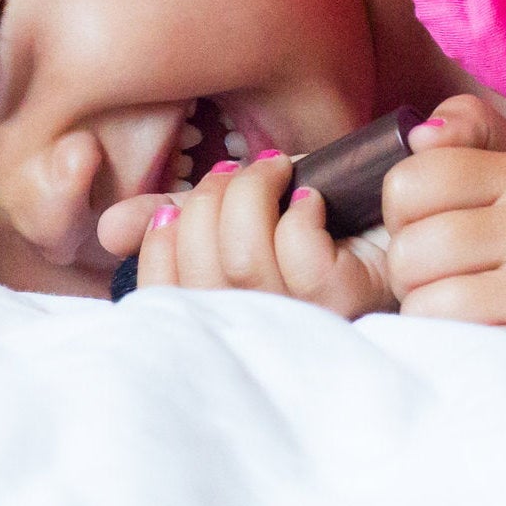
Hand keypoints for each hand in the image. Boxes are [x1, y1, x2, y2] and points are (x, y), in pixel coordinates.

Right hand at [100, 149, 393, 321]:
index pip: (163, 297)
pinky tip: (311, 200)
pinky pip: (298, 250)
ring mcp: (304, 322)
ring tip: (274, 172)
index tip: (175, 209)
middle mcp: (260, 333)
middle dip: (209, 203)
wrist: (397, 219)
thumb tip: (107, 228)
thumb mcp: (231, 216)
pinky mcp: (344, 299)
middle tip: (234, 174)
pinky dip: (298, 212)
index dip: (160, 244)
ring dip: (252, 194)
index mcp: (223, 323)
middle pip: (203, 267)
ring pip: (244, 256)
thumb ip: (173, 221)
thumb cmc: (314, 224)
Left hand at [382, 98, 505, 344]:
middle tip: (455, 279)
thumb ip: (471, 136)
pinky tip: (491, 335)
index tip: (432, 227)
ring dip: (431, 314)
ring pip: (422, 301)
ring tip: (473, 309)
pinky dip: (455, 345)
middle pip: (408, 248)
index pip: (410, 180)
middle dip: (413, 274)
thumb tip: (420, 133)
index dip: (402, 213)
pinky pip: (452, 341)